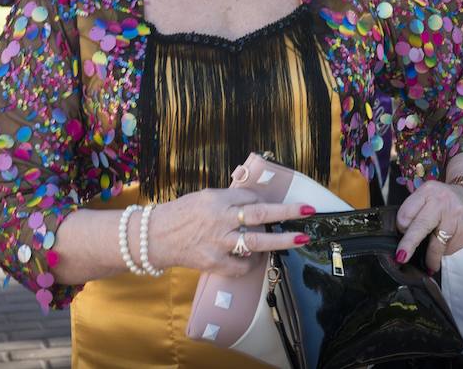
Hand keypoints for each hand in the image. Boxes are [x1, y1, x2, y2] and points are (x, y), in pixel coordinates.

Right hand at [145, 188, 312, 276]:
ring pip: (256, 241)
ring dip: (282, 240)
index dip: (263, 200)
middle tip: (308, 211)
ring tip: (300, 239)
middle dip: (287, 212)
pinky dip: (252, 261)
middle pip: (260, 214)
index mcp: (216, 199)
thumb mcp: (203, 198)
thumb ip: (227, 200)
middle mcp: (219, 219)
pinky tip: (256, 258)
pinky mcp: (214, 263)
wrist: (155, 238)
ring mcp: (217, 242)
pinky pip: (242, 264)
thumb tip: (253, 202)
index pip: (249, 197)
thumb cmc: (180, 214)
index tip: (272, 204)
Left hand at [396, 181, 462, 273]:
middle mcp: (444, 202)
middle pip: (421, 226)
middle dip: (409, 244)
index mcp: (429, 191)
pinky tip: (449, 240)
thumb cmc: (446, 199)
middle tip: (401, 257)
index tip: (401, 233)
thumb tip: (402, 235)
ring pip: (437, 245)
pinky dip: (445, 250)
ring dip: (431, 255)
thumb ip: (414, 210)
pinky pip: (450, 249)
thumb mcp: (427, 194)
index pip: (408, 211)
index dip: (401, 226)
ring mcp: (458, 218)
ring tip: (430, 260)